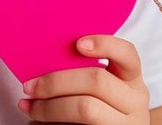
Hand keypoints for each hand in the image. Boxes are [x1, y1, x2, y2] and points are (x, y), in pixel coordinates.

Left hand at [19, 35, 149, 123]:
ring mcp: (125, 124)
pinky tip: (37, 122)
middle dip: (56, 82)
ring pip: (86, 108)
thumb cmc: (93, 105)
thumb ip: (80, 71)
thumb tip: (41, 57)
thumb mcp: (97, 87)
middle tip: (28, 87)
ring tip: (28, 107)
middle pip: (96, 81)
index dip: (105, 44)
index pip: (127, 54)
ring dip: (49, 107)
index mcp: (130, 80)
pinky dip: (50, 124)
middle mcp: (134, 102)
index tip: (78, 43)